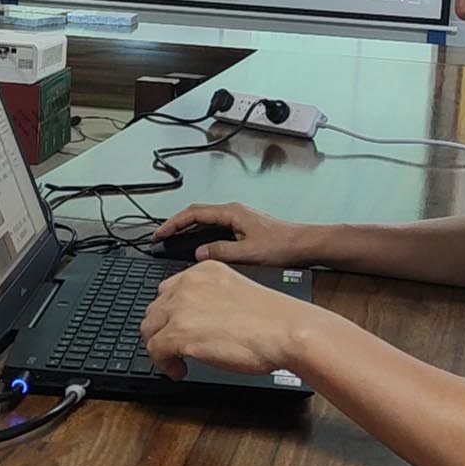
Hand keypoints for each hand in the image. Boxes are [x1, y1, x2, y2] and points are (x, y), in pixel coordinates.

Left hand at [140, 260, 311, 379]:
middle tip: (175, 347)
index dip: (171, 314)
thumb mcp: (235, 291)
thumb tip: (197, 319)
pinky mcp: (179, 332)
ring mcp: (181, 306)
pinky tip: (180, 370)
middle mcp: (188, 283)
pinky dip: (164, 364)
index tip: (176, 327)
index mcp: (204, 270)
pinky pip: (154, 350)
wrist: (284, 329)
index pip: (169, 289)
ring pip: (149, 328)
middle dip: (162, 330)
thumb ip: (211, 297)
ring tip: (178, 360)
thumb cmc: (271, 318)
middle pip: (155, 309)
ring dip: (160, 347)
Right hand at [153, 201, 305, 265]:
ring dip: (189, 230)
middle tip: (161, 237)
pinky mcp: (243, 227)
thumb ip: (221, 252)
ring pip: (206, 221)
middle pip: (197, 214)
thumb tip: (199, 253)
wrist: (304, 244)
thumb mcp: (248, 253)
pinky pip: (215, 227)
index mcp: (232, 213)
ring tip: (173, 241)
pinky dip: (201, 234)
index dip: (174, 223)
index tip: (160, 233)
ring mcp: (238, 219)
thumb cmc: (282, 246)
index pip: (194, 213)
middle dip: (177, 224)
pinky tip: (197, 246)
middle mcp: (233, 212)